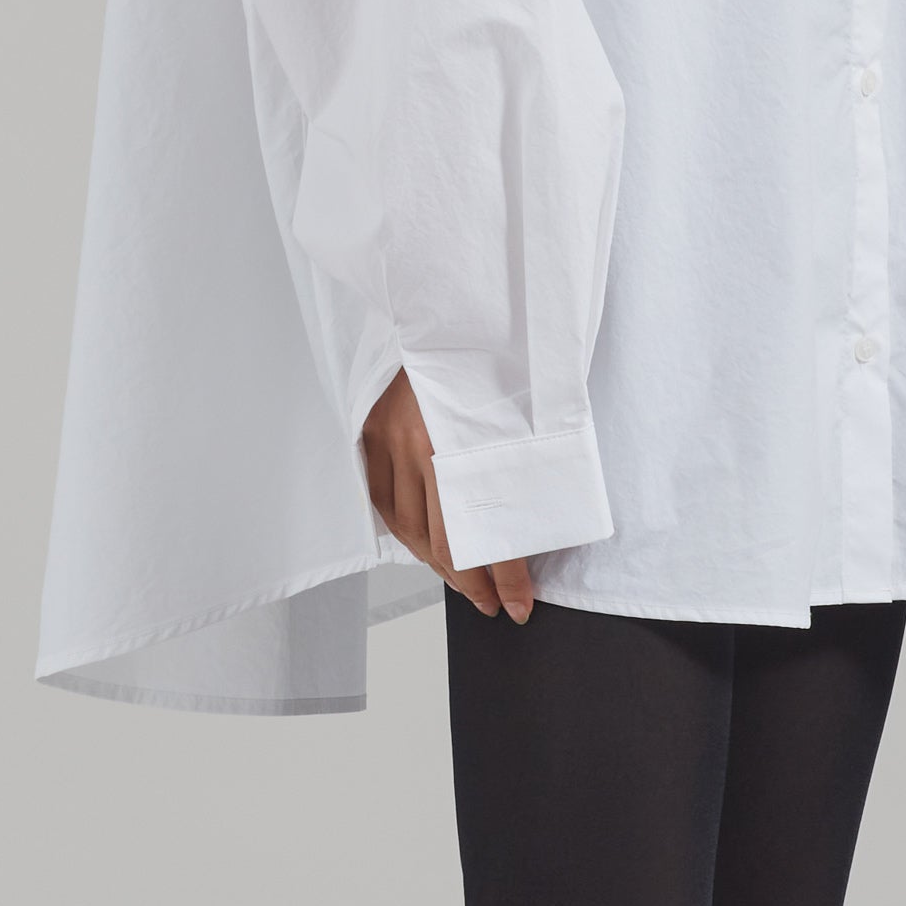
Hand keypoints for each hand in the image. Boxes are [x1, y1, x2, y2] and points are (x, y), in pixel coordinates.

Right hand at [360, 369, 536, 619]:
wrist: (453, 300)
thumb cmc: (500, 348)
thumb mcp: (524, 406)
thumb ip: (521, 462)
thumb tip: (532, 519)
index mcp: (467, 442)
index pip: (484, 532)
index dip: (505, 577)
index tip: (520, 604)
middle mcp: (424, 446)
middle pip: (444, 540)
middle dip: (473, 581)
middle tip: (495, 603)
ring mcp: (391, 438)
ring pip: (408, 528)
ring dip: (437, 564)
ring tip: (462, 582)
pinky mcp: (372, 428)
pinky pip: (382, 499)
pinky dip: (402, 530)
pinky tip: (420, 545)